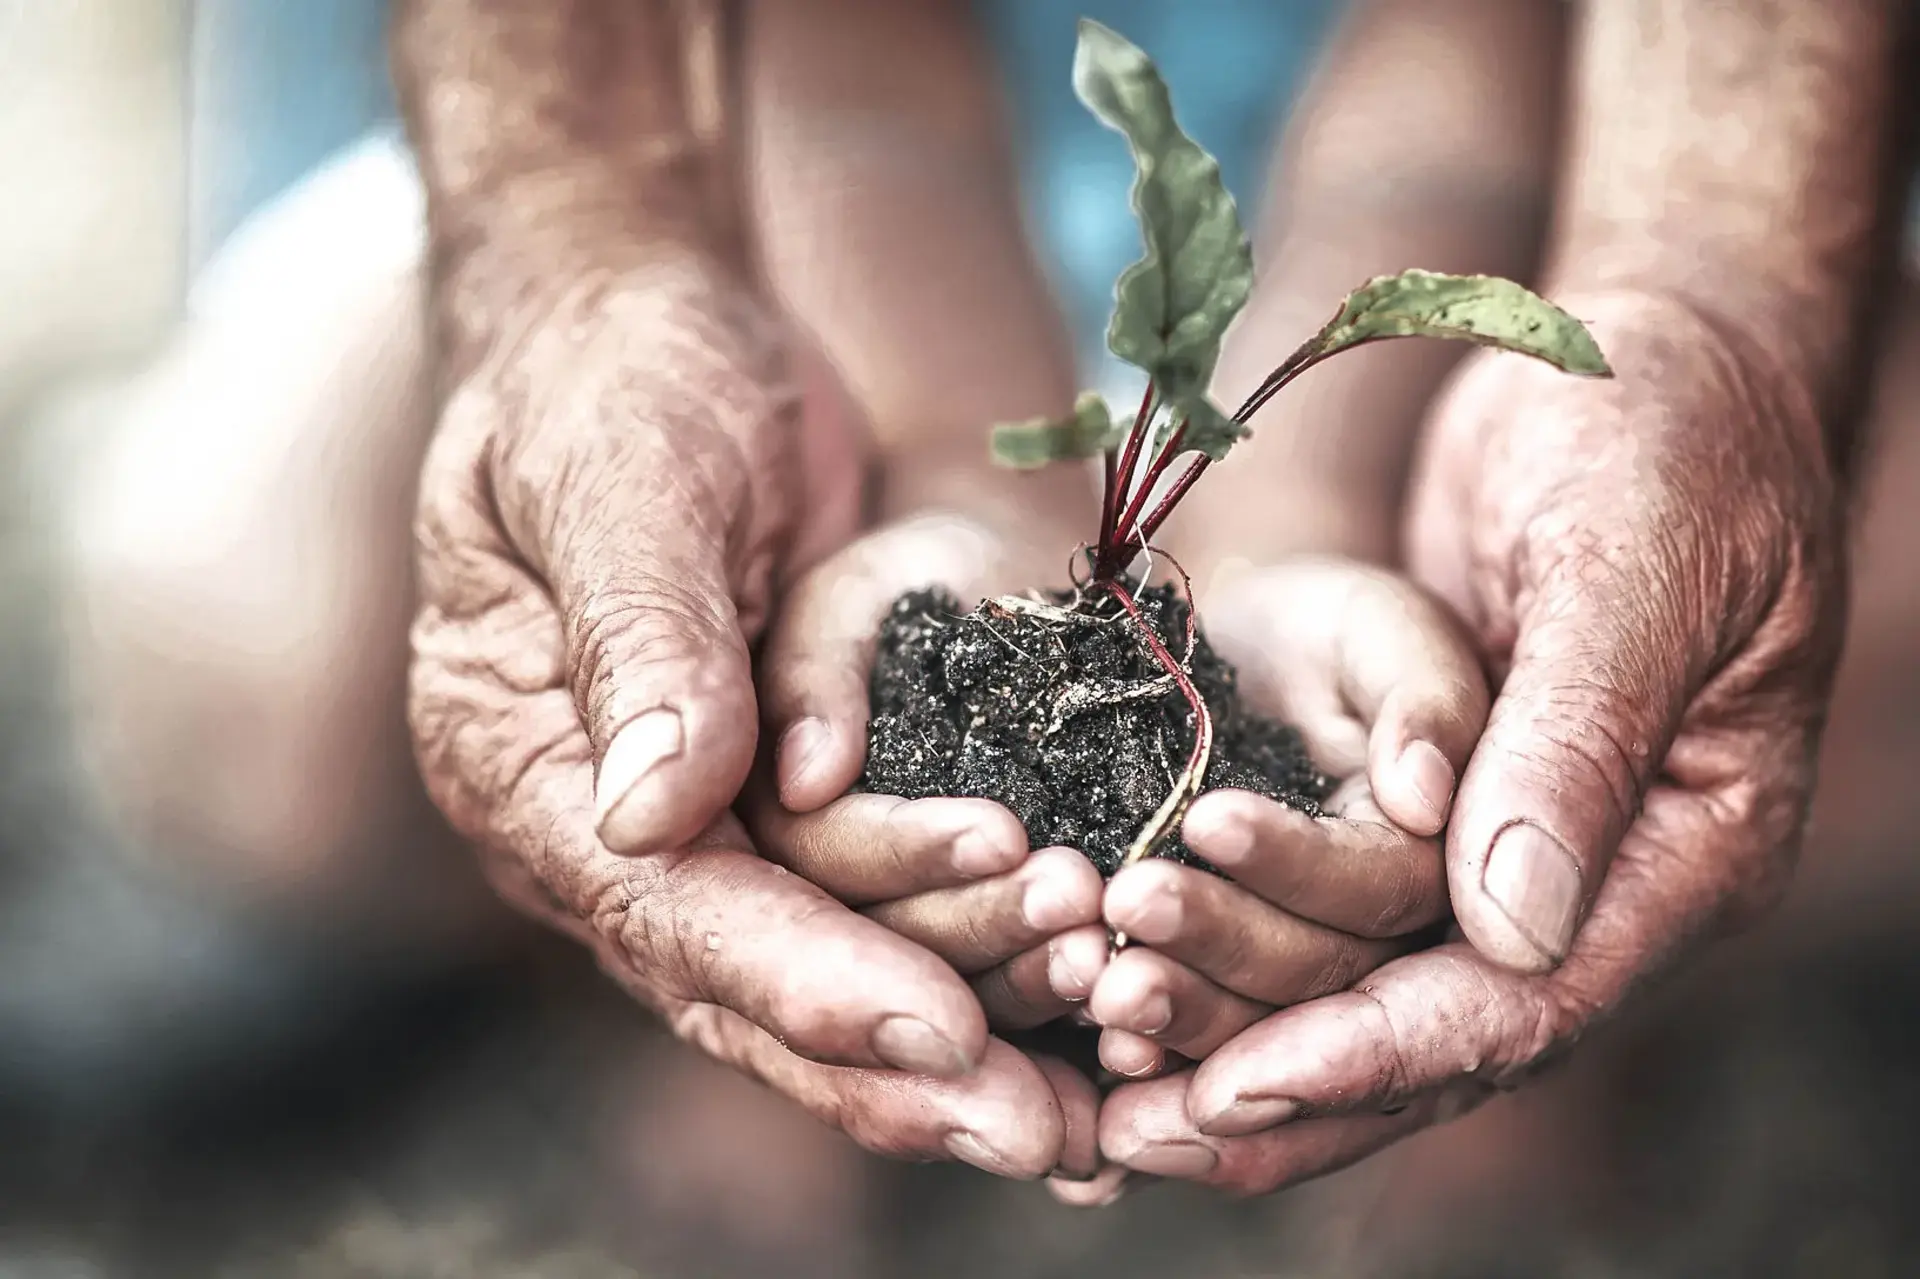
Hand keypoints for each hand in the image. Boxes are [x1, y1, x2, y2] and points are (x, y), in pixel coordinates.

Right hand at [407, 254, 1083, 1178]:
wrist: (646, 328)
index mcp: (524, 766)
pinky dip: (969, 968)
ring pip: (822, 974)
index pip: (670, 910)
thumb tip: (653, 817)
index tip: (941, 1036)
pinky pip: (872, 913)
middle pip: (749, 988)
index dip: (806, 980)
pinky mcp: (778, 801)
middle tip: (1050, 1137)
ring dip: (960, 1033)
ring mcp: (692, 825)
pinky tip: (1074, 1025)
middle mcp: (600, 831)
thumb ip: (642, 638)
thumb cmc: (617, 376)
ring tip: (1097, 1099)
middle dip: (899, 1065)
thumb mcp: (622, 476)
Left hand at [1099, 290, 1843, 1193]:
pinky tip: (1129, 992)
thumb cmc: (1666, 432)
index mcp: (1688, 849)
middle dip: (1281, 1072)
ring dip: (1238, 1028)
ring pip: (1368, 990)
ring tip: (1101, 1067)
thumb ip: (1576, 744)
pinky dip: (1238, 955)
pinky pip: (1332, 914)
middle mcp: (1600, 881)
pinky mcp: (1429, 810)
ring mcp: (1512, 848)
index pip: (1525, 1003)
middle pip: (1435, 1035)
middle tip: (1131, 1120)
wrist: (1637, 359)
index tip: (1239, 1085)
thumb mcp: (1633, 569)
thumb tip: (1507, 934)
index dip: (1377, 1052)